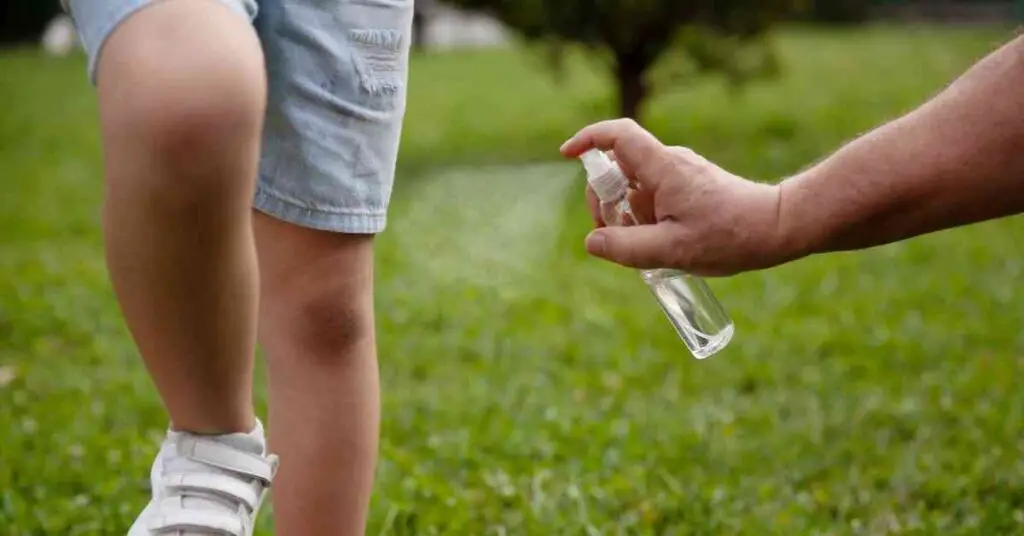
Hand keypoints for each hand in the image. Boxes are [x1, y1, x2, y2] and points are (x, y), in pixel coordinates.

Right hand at [561, 119, 791, 276]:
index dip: (588, 138)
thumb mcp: (673, 249)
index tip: (567, 154)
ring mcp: (682, 173)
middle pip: (617, 166)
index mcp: (663, 168)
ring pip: (635, 186)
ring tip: (647, 247)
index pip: (618, 135)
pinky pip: (653, 195)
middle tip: (612, 234)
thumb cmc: (731, 236)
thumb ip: (626, 247)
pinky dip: (645, 216)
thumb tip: (591, 241)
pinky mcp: (691, 185)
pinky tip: (663, 243)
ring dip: (627, 214)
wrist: (779, 227)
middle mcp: (670, 163)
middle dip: (604, 199)